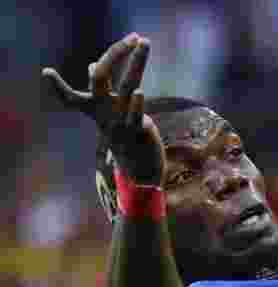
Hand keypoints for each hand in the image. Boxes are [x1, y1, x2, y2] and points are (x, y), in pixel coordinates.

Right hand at [42, 33, 163, 186]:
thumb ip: (103, 91)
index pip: (71, 98)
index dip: (58, 88)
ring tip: (143, 43)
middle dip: (115, 54)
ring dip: (137, 63)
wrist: (140, 170)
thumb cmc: (123, 136)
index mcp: (95, 109)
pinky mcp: (139, 131)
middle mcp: (105, 113)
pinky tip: (140, 92)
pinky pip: (136, 117)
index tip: (47, 73)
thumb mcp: (111, 113)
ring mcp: (121, 122)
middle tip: (132, 37)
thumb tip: (91, 66)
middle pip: (102, 78)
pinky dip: (137, 106)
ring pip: (128, 87)